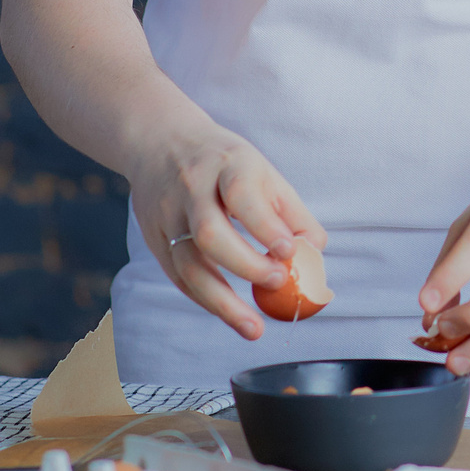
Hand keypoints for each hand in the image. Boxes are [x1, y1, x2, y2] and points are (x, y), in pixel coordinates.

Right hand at [130, 129, 326, 340]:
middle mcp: (191, 188)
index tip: (288, 252)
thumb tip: (315, 255)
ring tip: (254, 328)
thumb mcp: (263, 171)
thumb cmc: (224, 163)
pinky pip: (178, 276)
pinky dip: (206, 300)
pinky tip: (230, 314)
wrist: (160, 141)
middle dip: (245, 265)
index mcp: (226, 163)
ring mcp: (167, 215)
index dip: (265, 226)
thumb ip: (292, 213)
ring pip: (187, 263)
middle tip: (277, 283)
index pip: (241, 195)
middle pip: (209, 233)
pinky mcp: (154, 238)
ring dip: (222, 302)